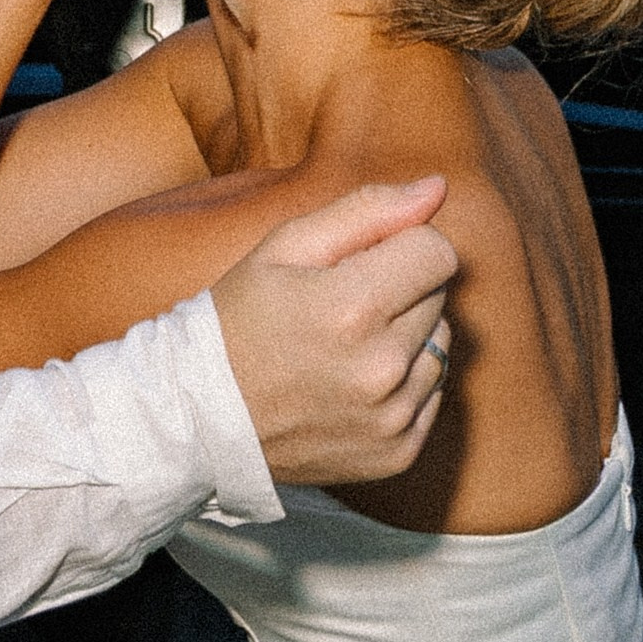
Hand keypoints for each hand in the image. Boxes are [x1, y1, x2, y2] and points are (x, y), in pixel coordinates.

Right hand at [213, 180, 458, 487]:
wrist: (200, 417)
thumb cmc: (239, 318)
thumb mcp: (286, 247)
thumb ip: (367, 210)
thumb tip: (437, 188)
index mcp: (353, 308)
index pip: (438, 252)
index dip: (402, 247)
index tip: (362, 262)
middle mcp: (380, 369)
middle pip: (439, 297)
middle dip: (402, 290)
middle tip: (341, 307)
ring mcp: (390, 417)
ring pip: (442, 346)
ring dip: (407, 338)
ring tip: (346, 347)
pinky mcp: (396, 453)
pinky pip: (433, 395)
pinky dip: (405, 385)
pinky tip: (354, 384)